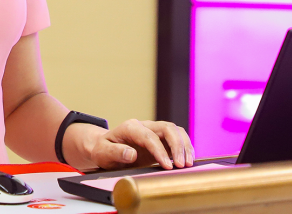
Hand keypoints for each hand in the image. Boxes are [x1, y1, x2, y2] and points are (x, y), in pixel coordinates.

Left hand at [72, 119, 194, 169]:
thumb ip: (115, 152)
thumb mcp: (103, 153)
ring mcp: (154, 131)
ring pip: (175, 131)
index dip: (160, 150)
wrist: (105, 148)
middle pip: (167, 128)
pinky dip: (185, 147)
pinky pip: (177, 138)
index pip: (149, 136)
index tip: (167, 166)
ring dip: (184, 146)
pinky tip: (188, 159)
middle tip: (182, 165)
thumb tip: (130, 154)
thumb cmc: (103, 151)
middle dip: (177, 146)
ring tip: (188, 164)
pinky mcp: (160, 139)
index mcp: (130, 127)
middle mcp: (144, 126)